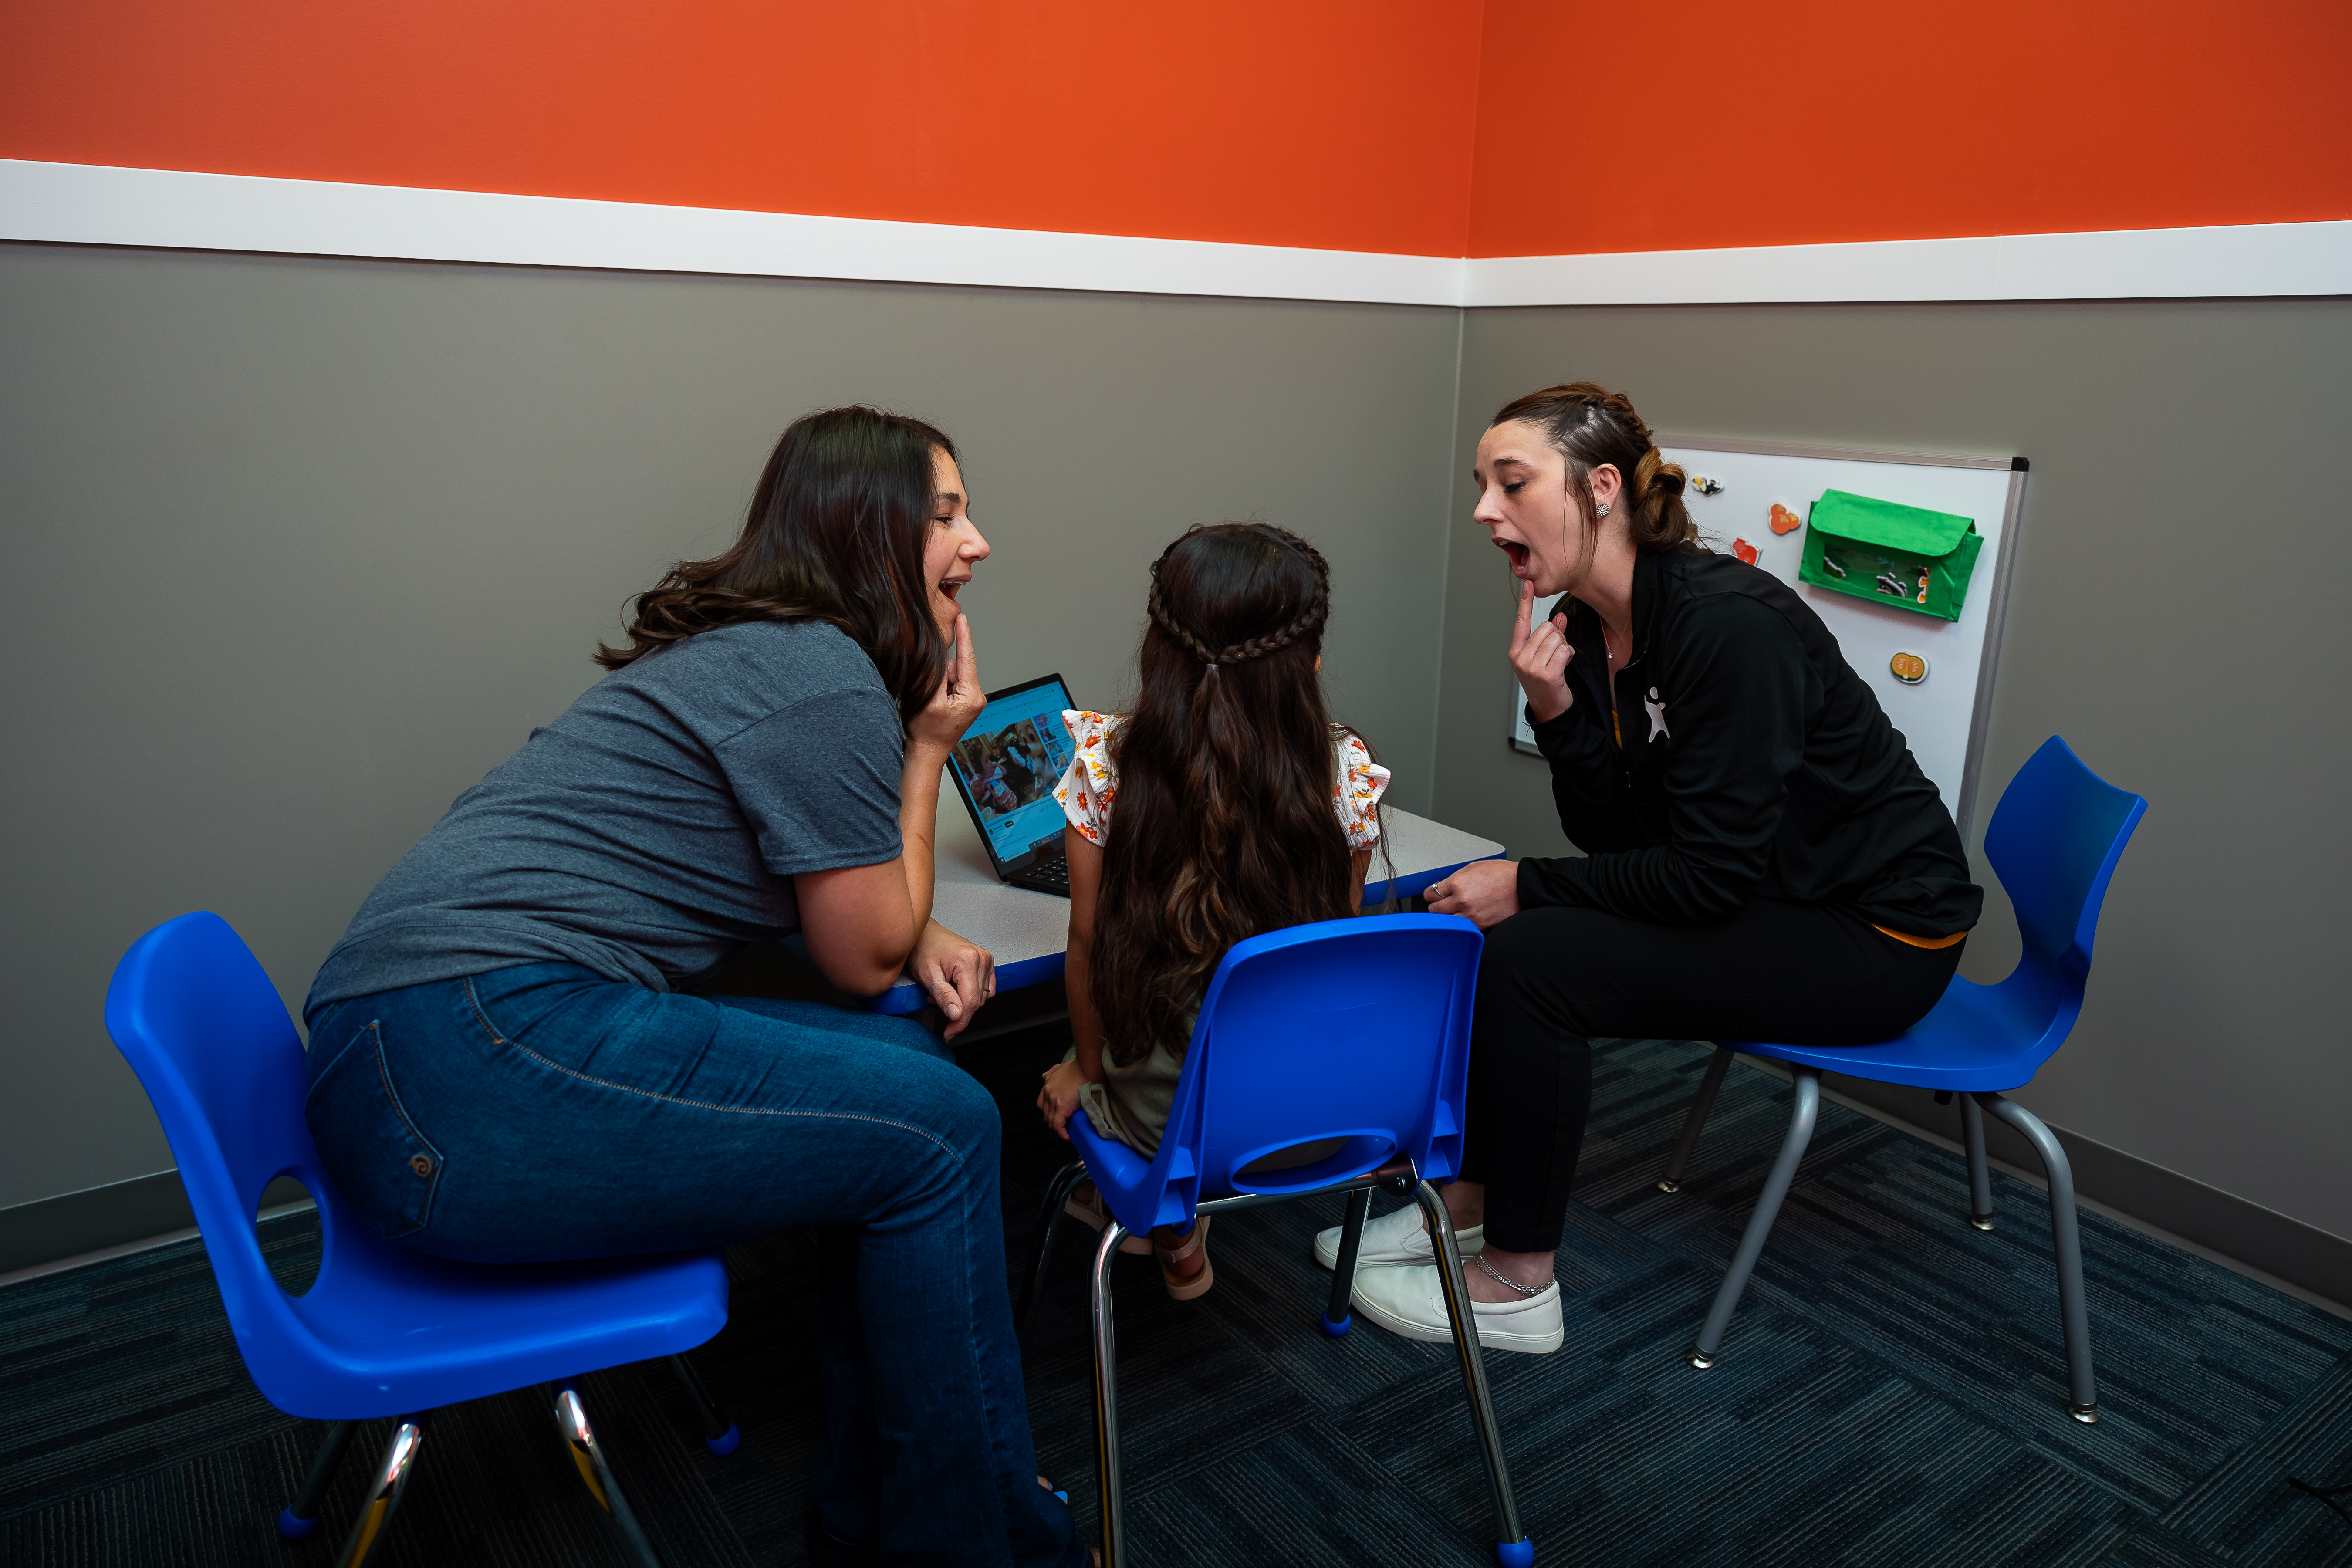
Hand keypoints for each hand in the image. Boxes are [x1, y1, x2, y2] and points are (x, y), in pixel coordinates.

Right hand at [908, 613, 983, 753]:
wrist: (926, 753)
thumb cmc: (926, 733)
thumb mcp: (928, 700)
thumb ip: (936, 674)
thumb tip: (940, 655)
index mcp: (972, 695)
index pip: (967, 659)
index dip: (964, 637)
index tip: (962, 618)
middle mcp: (976, 696)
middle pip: (956, 667)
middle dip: (941, 673)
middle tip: (931, 694)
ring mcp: (971, 700)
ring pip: (952, 674)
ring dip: (939, 682)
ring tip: (933, 703)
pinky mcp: (964, 702)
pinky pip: (951, 684)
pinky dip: (941, 688)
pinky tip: (936, 703)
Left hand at [909, 919, 994, 1039]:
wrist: (924, 933)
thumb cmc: (922, 948)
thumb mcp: (927, 975)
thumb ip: (943, 996)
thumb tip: (956, 1015)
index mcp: (968, 961)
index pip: (971, 1002)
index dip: (960, 1022)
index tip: (950, 1033)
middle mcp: (981, 959)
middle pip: (977, 1001)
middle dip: (958, 1009)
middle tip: (936, 1000)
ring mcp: (985, 959)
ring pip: (982, 997)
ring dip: (963, 1001)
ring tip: (943, 989)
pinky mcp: (985, 961)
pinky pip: (985, 988)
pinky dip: (970, 993)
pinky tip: (955, 986)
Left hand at [1036, 1058, 1095, 1140]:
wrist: (1089, 1066)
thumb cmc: (1081, 1066)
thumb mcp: (1062, 1067)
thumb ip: (1052, 1072)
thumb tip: (1044, 1076)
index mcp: (1047, 1084)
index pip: (1043, 1104)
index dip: (1049, 1113)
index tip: (1058, 1118)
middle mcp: (1047, 1092)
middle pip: (1046, 1114)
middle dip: (1054, 1122)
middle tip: (1065, 1126)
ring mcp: (1053, 1100)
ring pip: (1051, 1121)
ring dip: (1059, 1129)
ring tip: (1069, 1132)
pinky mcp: (1062, 1107)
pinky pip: (1057, 1125)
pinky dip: (1062, 1133)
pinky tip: (1069, 1137)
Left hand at [1424, 858, 1520, 929]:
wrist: (1523, 886)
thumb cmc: (1503, 874)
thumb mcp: (1474, 867)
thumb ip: (1455, 878)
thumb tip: (1443, 886)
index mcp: (1458, 883)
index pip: (1431, 894)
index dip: (1430, 894)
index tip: (1432, 895)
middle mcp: (1462, 901)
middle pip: (1435, 910)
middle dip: (1437, 906)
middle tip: (1442, 904)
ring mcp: (1471, 915)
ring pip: (1447, 922)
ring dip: (1448, 917)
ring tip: (1455, 911)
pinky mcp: (1480, 925)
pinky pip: (1463, 928)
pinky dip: (1462, 924)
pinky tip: (1466, 918)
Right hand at [1508, 581, 1573, 723]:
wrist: (1549, 710)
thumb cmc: (1545, 683)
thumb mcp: (1543, 657)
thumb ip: (1551, 636)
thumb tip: (1560, 617)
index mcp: (1516, 652)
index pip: (1521, 622)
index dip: (1525, 602)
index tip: (1528, 583)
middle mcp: (1520, 658)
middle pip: (1546, 628)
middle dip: (1557, 638)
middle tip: (1555, 655)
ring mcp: (1531, 667)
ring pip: (1557, 638)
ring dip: (1563, 648)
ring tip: (1558, 663)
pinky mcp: (1546, 674)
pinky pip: (1564, 651)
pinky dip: (1568, 656)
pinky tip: (1563, 667)